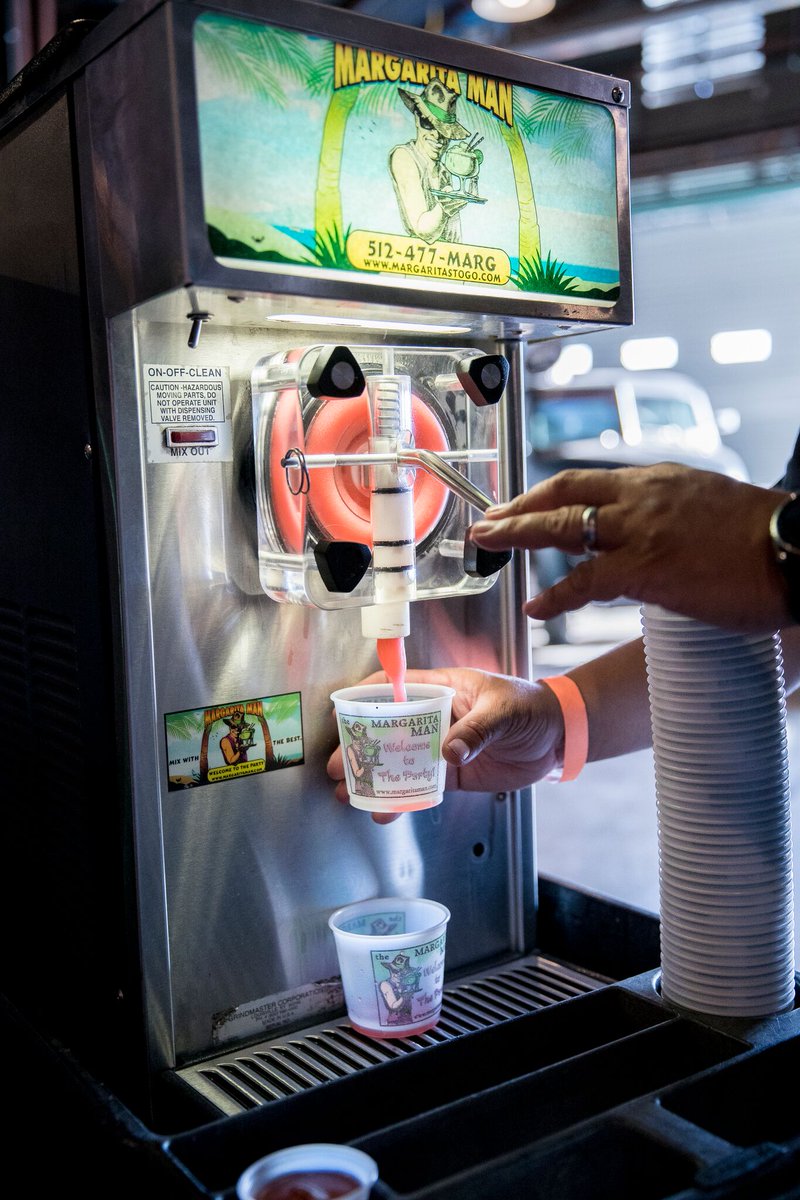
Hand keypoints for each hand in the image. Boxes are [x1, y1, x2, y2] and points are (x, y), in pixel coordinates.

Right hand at [327, 667, 563, 823]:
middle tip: (339, 765)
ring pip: (398, 761)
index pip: (395, 688)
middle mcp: (435, 718)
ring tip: (350, 793)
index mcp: (442, 689)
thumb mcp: (504, 710)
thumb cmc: (532, 708)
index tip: (341, 714)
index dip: (365, 698)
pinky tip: (384, 811)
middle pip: (387, 730)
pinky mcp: (451, 774)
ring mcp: (440, 747)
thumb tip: (447, 752)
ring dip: (374, 777)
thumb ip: (476, 729)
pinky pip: (420, 787)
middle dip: (359, 747)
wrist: (557, 739)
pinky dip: (401, 800)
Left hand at [470, 463, 792, 632]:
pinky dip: (554, 594)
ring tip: (489, 546)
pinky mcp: (646, 569)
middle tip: (486, 521)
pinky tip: (535, 606)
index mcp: (656, 479)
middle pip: (561, 494)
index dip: (543, 492)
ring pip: (560, 528)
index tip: (518, 502)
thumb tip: (651, 528)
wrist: (793, 550)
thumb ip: (669, 511)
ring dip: (517, 536)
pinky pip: (584, 582)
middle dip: (516, 508)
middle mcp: (641, 496)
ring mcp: (640, 531)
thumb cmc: (762, 535)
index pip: (584, 480)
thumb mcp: (708, 503)